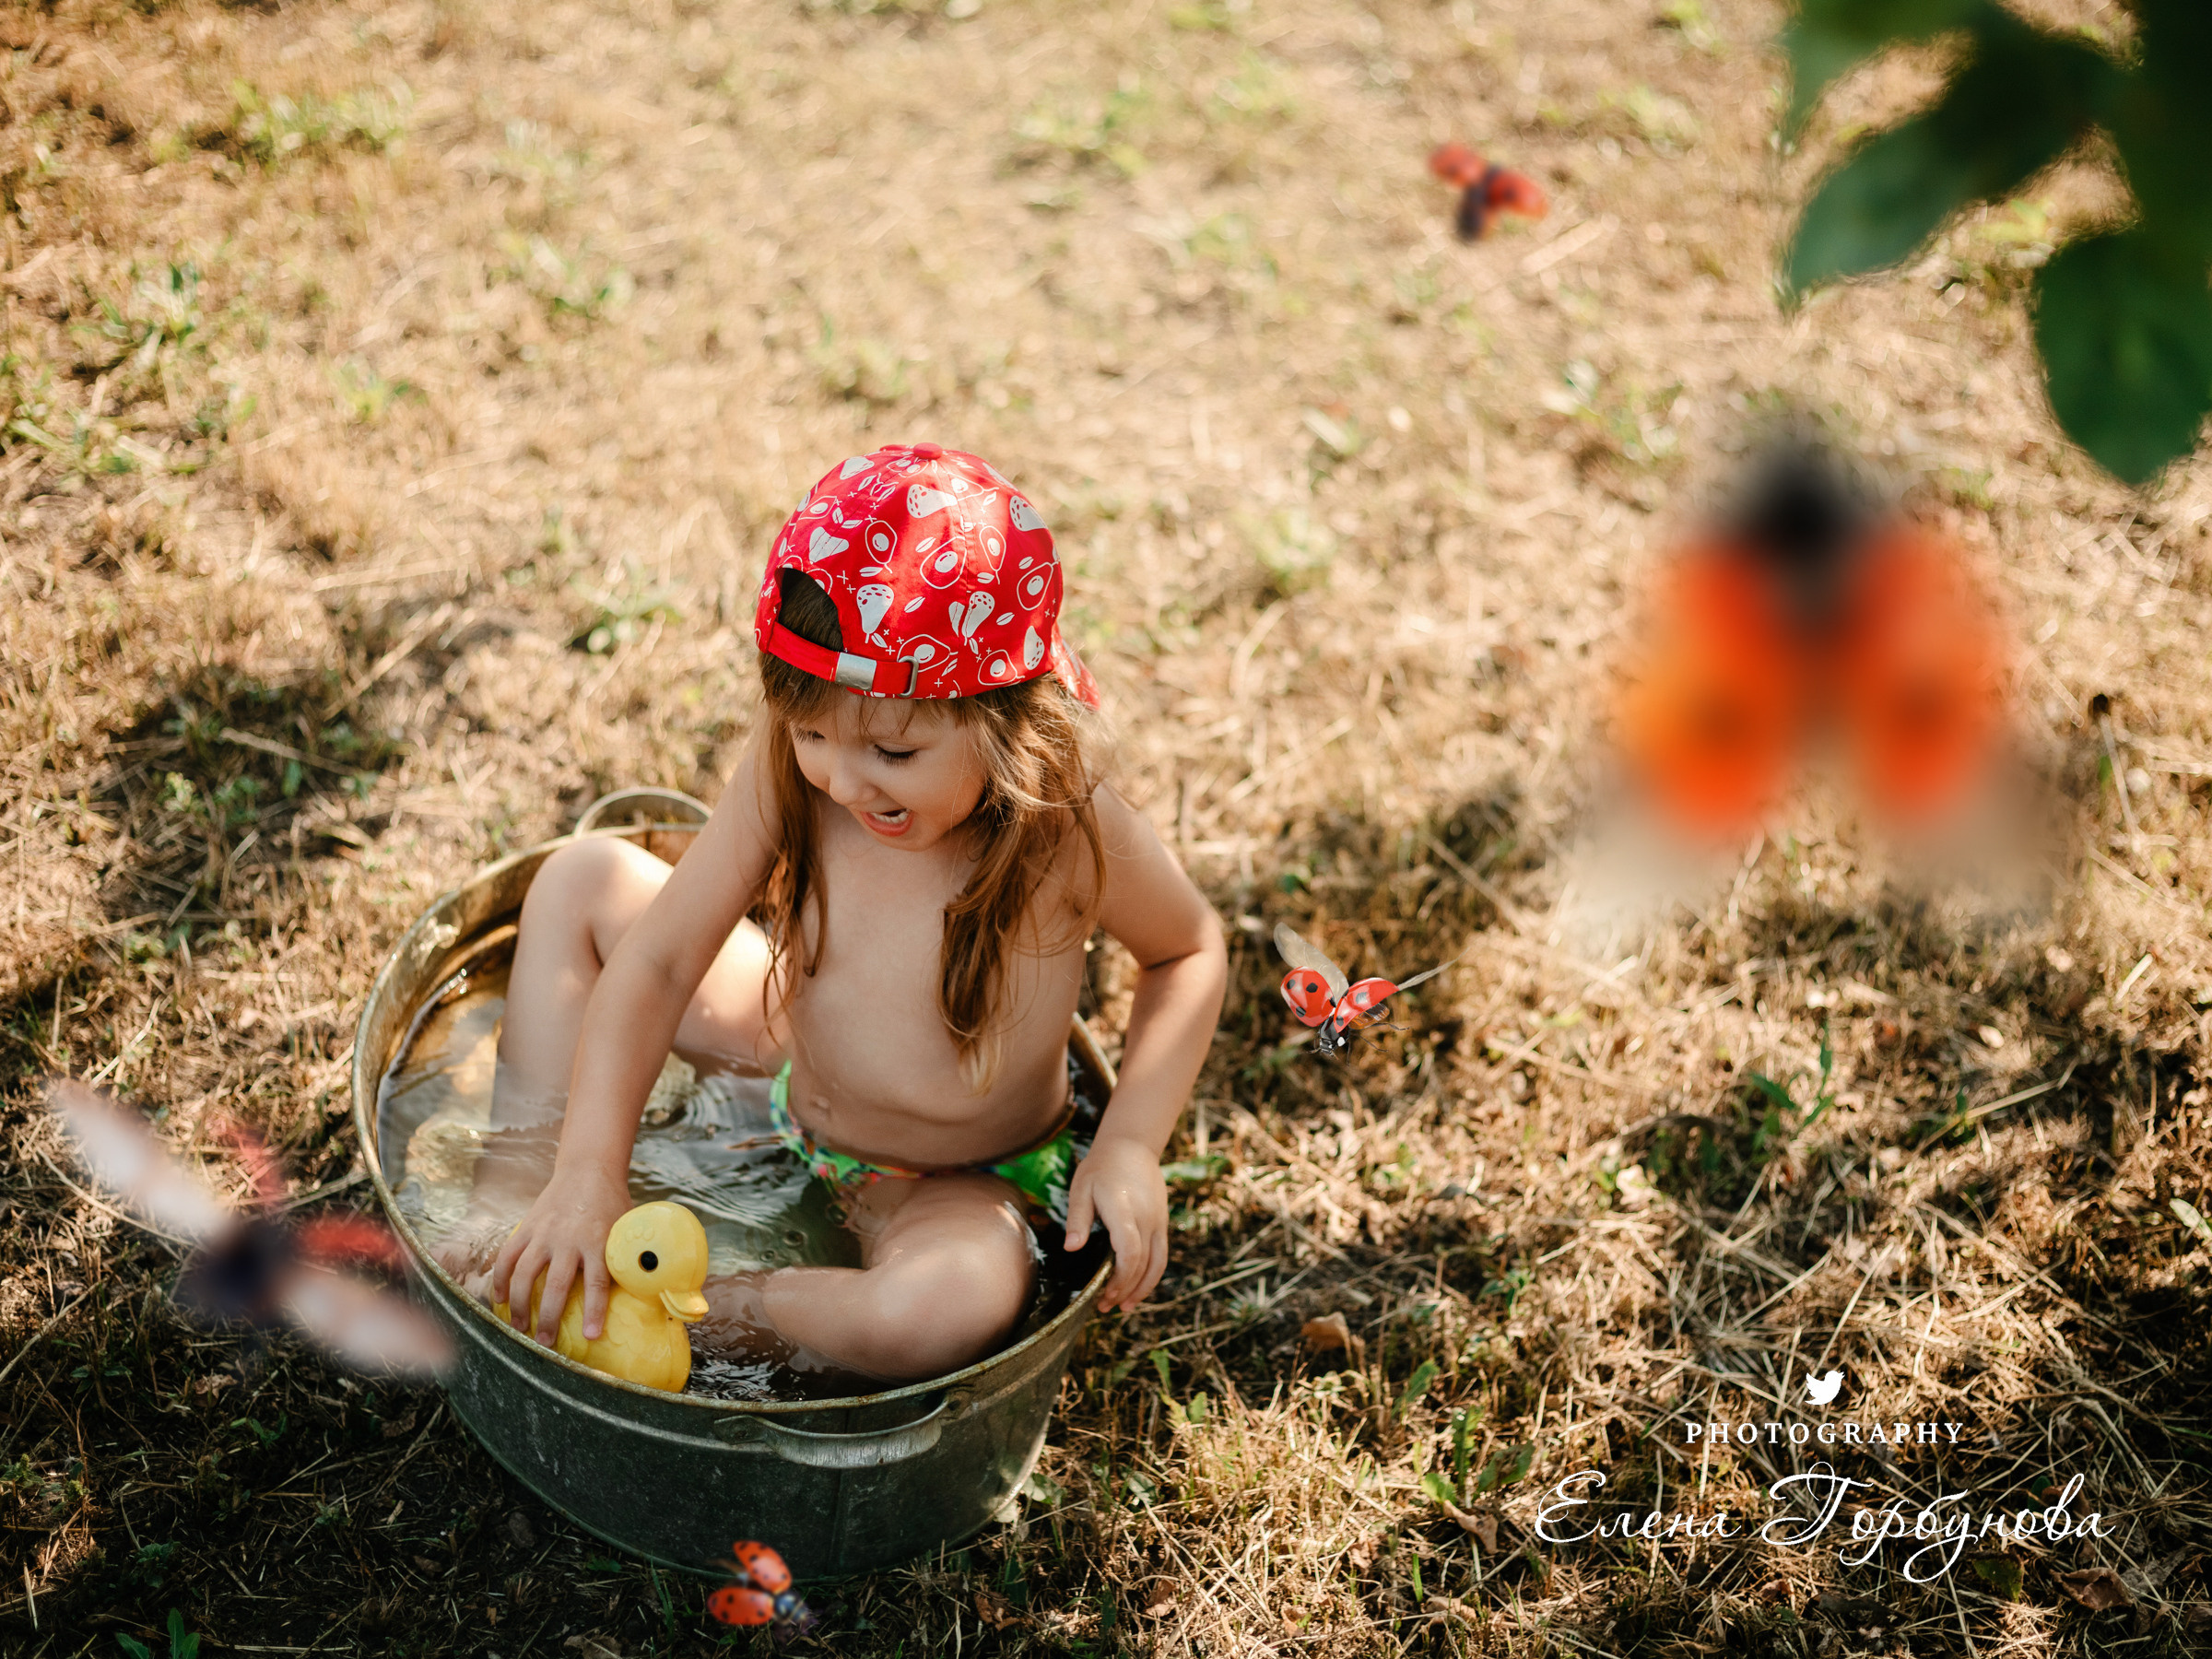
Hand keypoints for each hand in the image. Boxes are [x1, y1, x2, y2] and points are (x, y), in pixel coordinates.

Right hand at [486, 1167, 630, 1345]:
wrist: (588, 1170)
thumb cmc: (611, 1205)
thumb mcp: (625, 1229)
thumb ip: (624, 1258)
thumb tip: (643, 1294)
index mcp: (598, 1241)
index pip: (598, 1282)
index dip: (595, 1311)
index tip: (591, 1337)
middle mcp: (569, 1239)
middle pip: (556, 1285)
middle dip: (549, 1317)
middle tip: (545, 1343)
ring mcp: (544, 1233)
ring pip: (525, 1274)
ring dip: (519, 1304)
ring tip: (519, 1328)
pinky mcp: (527, 1226)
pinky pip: (508, 1255)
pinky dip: (499, 1278)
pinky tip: (498, 1298)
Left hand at [1063, 1134, 1168, 1312]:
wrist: (1133, 1146)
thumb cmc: (1101, 1168)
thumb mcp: (1082, 1188)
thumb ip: (1077, 1219)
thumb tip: (1072, 1249)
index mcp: (1124, 1209)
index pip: (1130, 1250)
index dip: (1121, 1277)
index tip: (1104, 1293)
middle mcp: (1147, 1218)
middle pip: (1143, 1263)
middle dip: (1125, 1289)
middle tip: (1104, 1307)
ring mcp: (1158, 1221)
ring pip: (1158, 1263)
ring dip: (1143, 1288)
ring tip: (1124, 1307)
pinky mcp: (1162, 1224)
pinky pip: (1161, 1255)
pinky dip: (1151, 1276)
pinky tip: (1137, 1289)